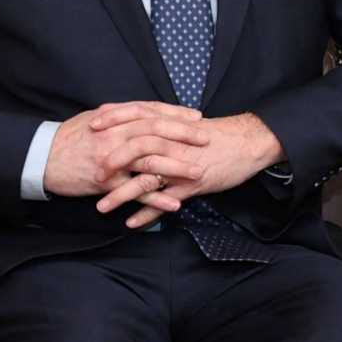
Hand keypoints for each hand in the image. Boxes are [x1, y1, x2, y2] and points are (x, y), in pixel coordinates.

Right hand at [43, 102, 213, 224]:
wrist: (40, 159)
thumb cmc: (68, 138)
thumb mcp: (93, 119)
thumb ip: (118, 115)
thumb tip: (139, 111)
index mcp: (114, 119)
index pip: (151, 112)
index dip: (175, 114)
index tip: (196, 117)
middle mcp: (115, 136)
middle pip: (156, 132)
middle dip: (184, 135)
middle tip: (206, 138)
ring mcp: (112, 160)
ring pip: (150, 161)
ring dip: (177, 167)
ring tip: (199, 172)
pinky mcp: (106, 183)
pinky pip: (136, 192)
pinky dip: (157, 199)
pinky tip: (175, 204)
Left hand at [95, 109, 283, 226]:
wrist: (250, 142)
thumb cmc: (220, 135)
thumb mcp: (190, 123)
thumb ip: (166, 124)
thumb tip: (144, 123)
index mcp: (171, 126)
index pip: (136, 118)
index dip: (113, 121)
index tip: (91, 126)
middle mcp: (173, 144)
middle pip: (134, 151)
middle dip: (110, 164)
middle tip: (91, 174)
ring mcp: (182, 166)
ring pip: (146, 180)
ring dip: (121, 195)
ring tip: (101, 207)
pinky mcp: (193, 184)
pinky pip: (166, 201)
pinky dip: (148, 214)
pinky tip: (132, 223)